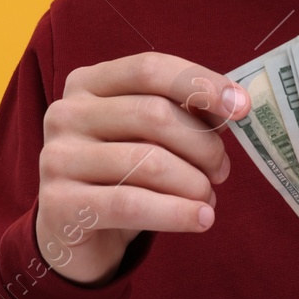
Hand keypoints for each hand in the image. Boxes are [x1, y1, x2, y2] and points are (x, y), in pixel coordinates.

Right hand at [37, 52, 248, 285]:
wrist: (72, 230)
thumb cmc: (119, 172)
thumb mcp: (145, 134)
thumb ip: (180, 112)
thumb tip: (232, 105)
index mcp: (87, 83)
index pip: (150, 68)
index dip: (201, 83)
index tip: (241, 107)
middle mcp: (65, 113)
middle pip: (154, 114)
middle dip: (202, 144)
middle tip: (222, 170)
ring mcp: (57, 158)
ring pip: (148, 161)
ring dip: (193, 183)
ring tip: (209, 198)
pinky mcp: (60, 205)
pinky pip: (132, 204)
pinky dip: (177, 213)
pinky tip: (202, 219)